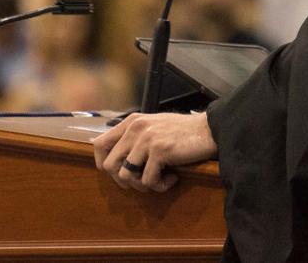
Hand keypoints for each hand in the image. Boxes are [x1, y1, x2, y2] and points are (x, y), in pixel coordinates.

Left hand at [93, 112, 217, 192]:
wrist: (209, 130)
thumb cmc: (182, 132)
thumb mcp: (152, 127)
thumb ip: (133, 137)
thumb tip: (111, 155)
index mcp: (131, 122)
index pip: (99, 145)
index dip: (103, 164)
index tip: (119, 173)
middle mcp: (135, 128)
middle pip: (109, 165)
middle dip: (123, 181)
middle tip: (142, 181)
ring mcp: (146, 139)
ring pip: (126, 176)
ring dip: (142, 186)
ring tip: (158, 181)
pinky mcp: (159, 151)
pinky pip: (148, 181)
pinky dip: (160, 186)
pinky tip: (172, 179)